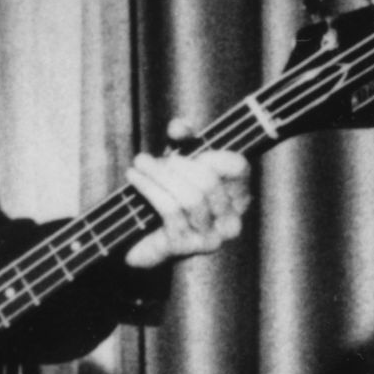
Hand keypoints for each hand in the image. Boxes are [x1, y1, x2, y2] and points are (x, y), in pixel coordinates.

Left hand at [122, 136, 252, 266]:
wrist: (138, 239)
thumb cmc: (164, 197)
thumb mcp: (175, 164)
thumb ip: (182, 141)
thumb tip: (179, 126)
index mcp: (238, 198)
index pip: (238, 167)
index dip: (211, 154)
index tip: (182, 150)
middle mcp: (231, 221)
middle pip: (209, 181)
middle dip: (175, 166)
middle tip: (146, 159)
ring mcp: (210, 238)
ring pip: (190, 197)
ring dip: (158, 176)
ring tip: (138, 165)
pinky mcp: (186, 247)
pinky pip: (171, 211)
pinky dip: (150, 189)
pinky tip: (134, 179)